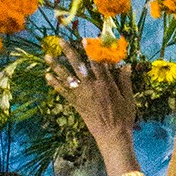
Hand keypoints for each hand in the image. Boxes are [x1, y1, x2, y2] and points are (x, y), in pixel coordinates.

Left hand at [47, 46, 136, 165]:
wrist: (112, 136)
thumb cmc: (123, 117)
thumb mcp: (129, 98)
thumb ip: (125, 81)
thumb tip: (126, 65)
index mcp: (106, 84)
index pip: (97, 63)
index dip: (90, 50)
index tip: (84, 39)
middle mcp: (92, 87)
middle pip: (78, 65)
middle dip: (69, 52)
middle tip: (60, 41)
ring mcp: (82, 95)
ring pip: (67, 77)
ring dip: (56, 66)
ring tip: (47, 56)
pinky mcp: (77, 104)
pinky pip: (63, 92)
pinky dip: (55, 84)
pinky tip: (47, 76)